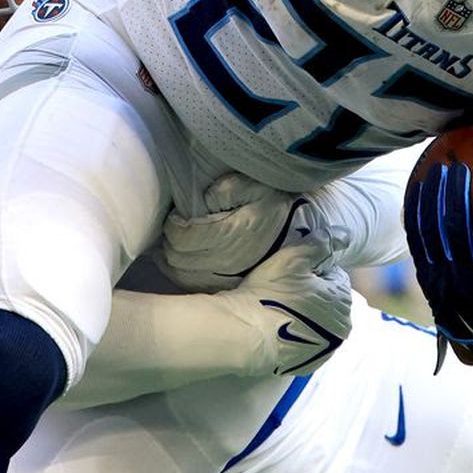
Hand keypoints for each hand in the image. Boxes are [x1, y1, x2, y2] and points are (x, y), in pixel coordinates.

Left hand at [161, 173, 309, 290]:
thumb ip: (227, 188)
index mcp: (230, 235)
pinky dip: (182, 272)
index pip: (181, 237)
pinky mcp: (227, 286)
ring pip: (180, 274)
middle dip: (170, 241)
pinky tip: (185, 259)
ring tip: (178, 242)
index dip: (174, 225)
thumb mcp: (257, 185)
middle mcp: (226, 261)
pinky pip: (193, 285)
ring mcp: (226, 278)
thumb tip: (204, 198)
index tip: (178, 216)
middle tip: (176, 227)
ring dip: (172, 258)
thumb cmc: (277, 204)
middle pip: (176, 257)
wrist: (302, 229)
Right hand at [225, 242, 353, 376]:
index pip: (333, 277)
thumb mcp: (293, 258)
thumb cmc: (269, 295)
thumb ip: (322, 243)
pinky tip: (276, 330)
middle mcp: (341, 329)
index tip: (289, 275)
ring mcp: (324, 351)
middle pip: (326, 302)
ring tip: (276, 311)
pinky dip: (295, 336)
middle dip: (310, 295)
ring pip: (316, 324)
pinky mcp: (307, 365)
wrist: (244, 336)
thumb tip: (345, 234)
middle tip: (281, 292)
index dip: (311, 272)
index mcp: (342, 301)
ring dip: (304, 317)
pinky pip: (305, 344)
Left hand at [403, 162, 472, 364]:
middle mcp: (464, 283)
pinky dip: (415, 214)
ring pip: (431, 234)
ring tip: (437, 169)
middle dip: (456, 193)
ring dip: (432, 199)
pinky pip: (417, 243)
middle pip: (455, 230)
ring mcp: (441, 283)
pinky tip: (418, 188)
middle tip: (460, 164)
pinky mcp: (426, 281)